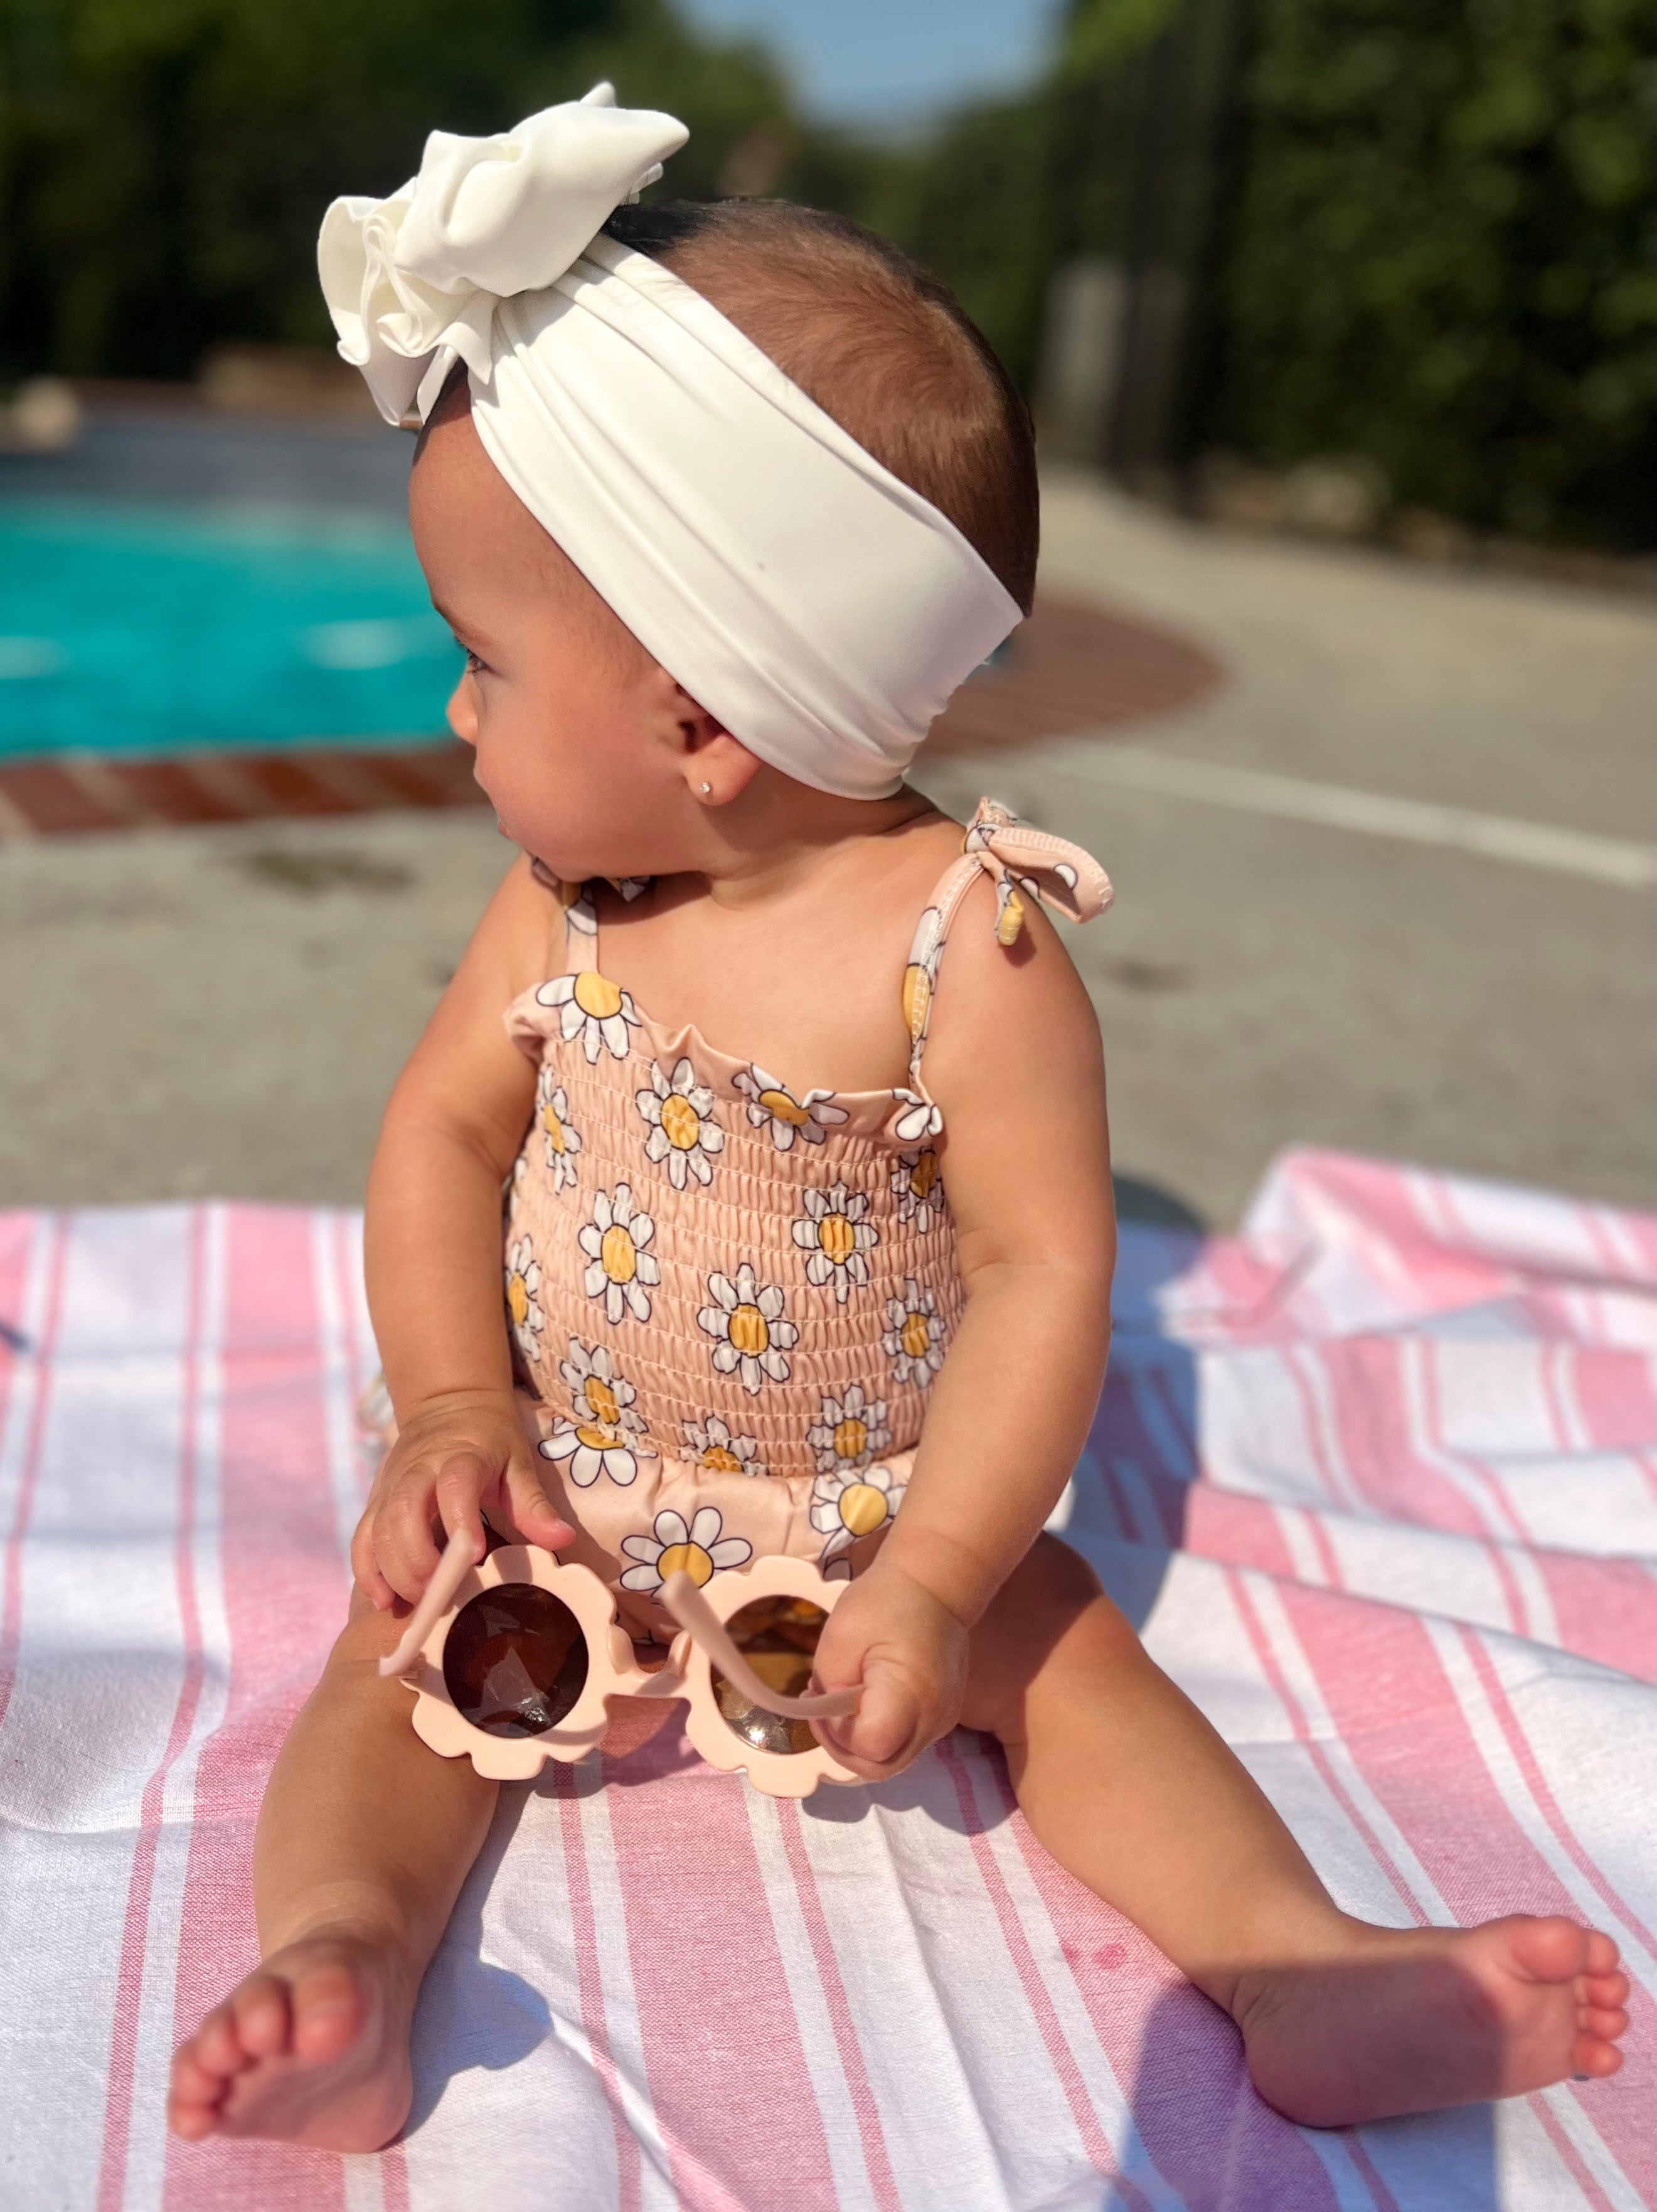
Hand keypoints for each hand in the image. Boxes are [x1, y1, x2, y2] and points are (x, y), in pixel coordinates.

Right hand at [351, 1387, 572, 1607]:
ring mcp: (391, 1485)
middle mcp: (418, 1469)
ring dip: (392, 1571)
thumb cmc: (490, 1439)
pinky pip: (362, 1538)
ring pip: (378, 1528)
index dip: (460, 1520)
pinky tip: (384, 1601)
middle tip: (440, 1594)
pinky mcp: (376, 1500)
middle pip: (404, 1511)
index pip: (455, 1484)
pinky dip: (367, 1572)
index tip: (473, 1556)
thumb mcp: (518, 1462)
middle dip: (417, 1558)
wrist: (448, 1402)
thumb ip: (534, 1503)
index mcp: (460, 1455)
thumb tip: (563, 1539)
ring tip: (418, 1603)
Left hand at [809, 1557, 969, 1780]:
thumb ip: (830, 1688)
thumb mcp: (840, 1637)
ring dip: (858, 1743)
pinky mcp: (941, 1719)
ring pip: (891, 1760)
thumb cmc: (884, 1603)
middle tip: (821, 1711)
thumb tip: (832, 1719)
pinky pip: (903, 1743)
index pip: (870, 1746)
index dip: (837, 1733)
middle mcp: (933, 1719)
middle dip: (841, 1748)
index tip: (822, 1699)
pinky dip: (878, 1734)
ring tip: (839, 1703)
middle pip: (880, 1767)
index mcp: (910, 1694)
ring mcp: (941, 1723)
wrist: (934, 1586)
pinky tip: (862, 1702)